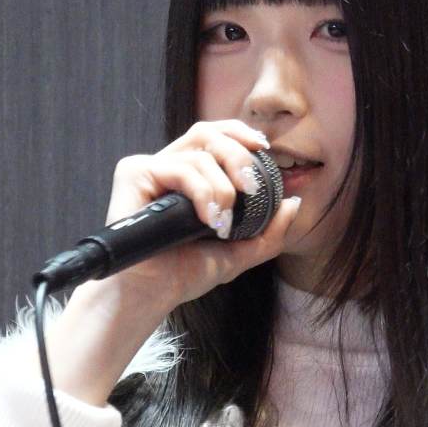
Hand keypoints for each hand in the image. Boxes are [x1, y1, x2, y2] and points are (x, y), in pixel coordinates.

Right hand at [89, 119, 303, 313]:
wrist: (153, 293)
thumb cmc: (184, 272)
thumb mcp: (238, 253)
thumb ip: (268, 232)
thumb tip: (293, 203)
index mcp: (188, 174)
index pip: (214, 135)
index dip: (239, 133)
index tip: (264, 149)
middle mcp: (168, 165)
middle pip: (207, 133)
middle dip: (237, 156)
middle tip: (251, 187)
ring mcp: (149, 168)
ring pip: (198, 154)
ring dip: (220, 187)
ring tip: (222, 222)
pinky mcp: (133, 174)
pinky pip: (178, 167)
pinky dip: (201, 191)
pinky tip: (207, 218)